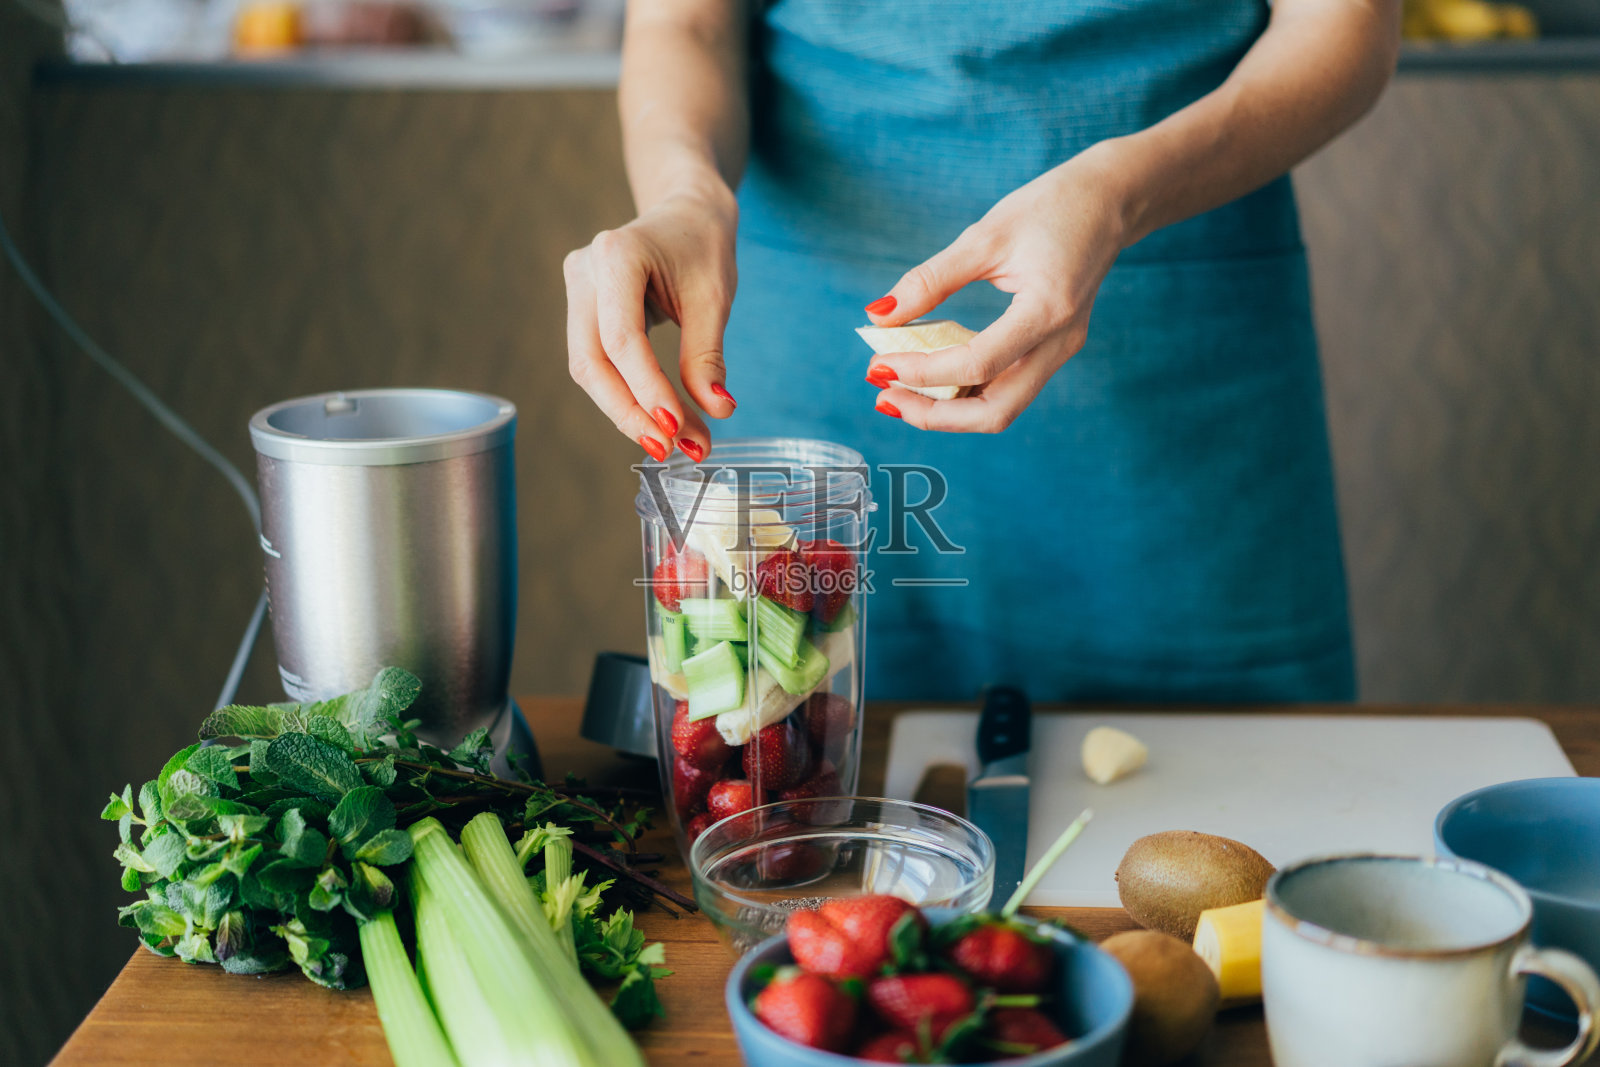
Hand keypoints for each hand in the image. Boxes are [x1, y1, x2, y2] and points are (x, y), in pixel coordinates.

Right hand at [564, 182, 739, 461]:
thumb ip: (708, 355)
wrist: (685, 213)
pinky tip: (658, 419)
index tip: (676, 427)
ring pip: (587, 368)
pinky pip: (595, 362)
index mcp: (616, 255)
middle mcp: (584, 270)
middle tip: (669, 449)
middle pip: (591, 361)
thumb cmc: (702, 245)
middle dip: (629, 412)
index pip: (622, 339)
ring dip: (627, 411)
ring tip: (672, 443)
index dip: (646, 389)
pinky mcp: (581, 309)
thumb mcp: (715, 297)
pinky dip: (625, 395)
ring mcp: (576, 290)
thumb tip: (718, 410)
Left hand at [863, 144, 1131, 433]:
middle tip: (884, 397)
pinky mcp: (1053, 349)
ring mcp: (1060, 351)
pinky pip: (1008, 387)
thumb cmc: (1050, 208)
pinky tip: (930, 375)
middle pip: (996, 412)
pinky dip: (966, 390)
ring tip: (899, 392)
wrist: (1109, 202)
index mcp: (1048, 311)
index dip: (923, 372)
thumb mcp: (985, 235)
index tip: (878, 366)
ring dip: (948, 410)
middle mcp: (1060, 343)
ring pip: (1002, 408)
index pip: (978, 364)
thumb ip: (931, 280)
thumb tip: (879, 315)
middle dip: (935, 415)